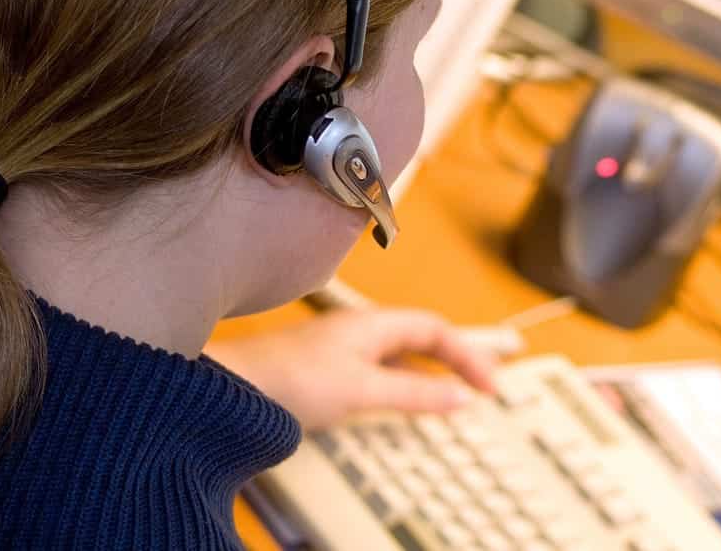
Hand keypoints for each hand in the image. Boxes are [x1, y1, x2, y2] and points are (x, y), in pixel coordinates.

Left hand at [206, 308, 497, 430]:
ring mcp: (343, 349)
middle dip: (457, 355)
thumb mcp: (362, 389)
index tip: (487, 385)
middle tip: (486, 374)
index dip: (468, 355)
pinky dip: (405, 381)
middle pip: (423, 336)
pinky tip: (407, 397)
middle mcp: (361, 330)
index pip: (436, 330)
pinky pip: (382, 369)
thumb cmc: (289, 378)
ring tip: (455, 386)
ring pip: (402, 354)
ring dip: (432, 369)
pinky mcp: (328, 370)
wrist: (232, 389)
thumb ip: (413, 393)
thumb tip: (457, 396)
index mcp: (374, 323)